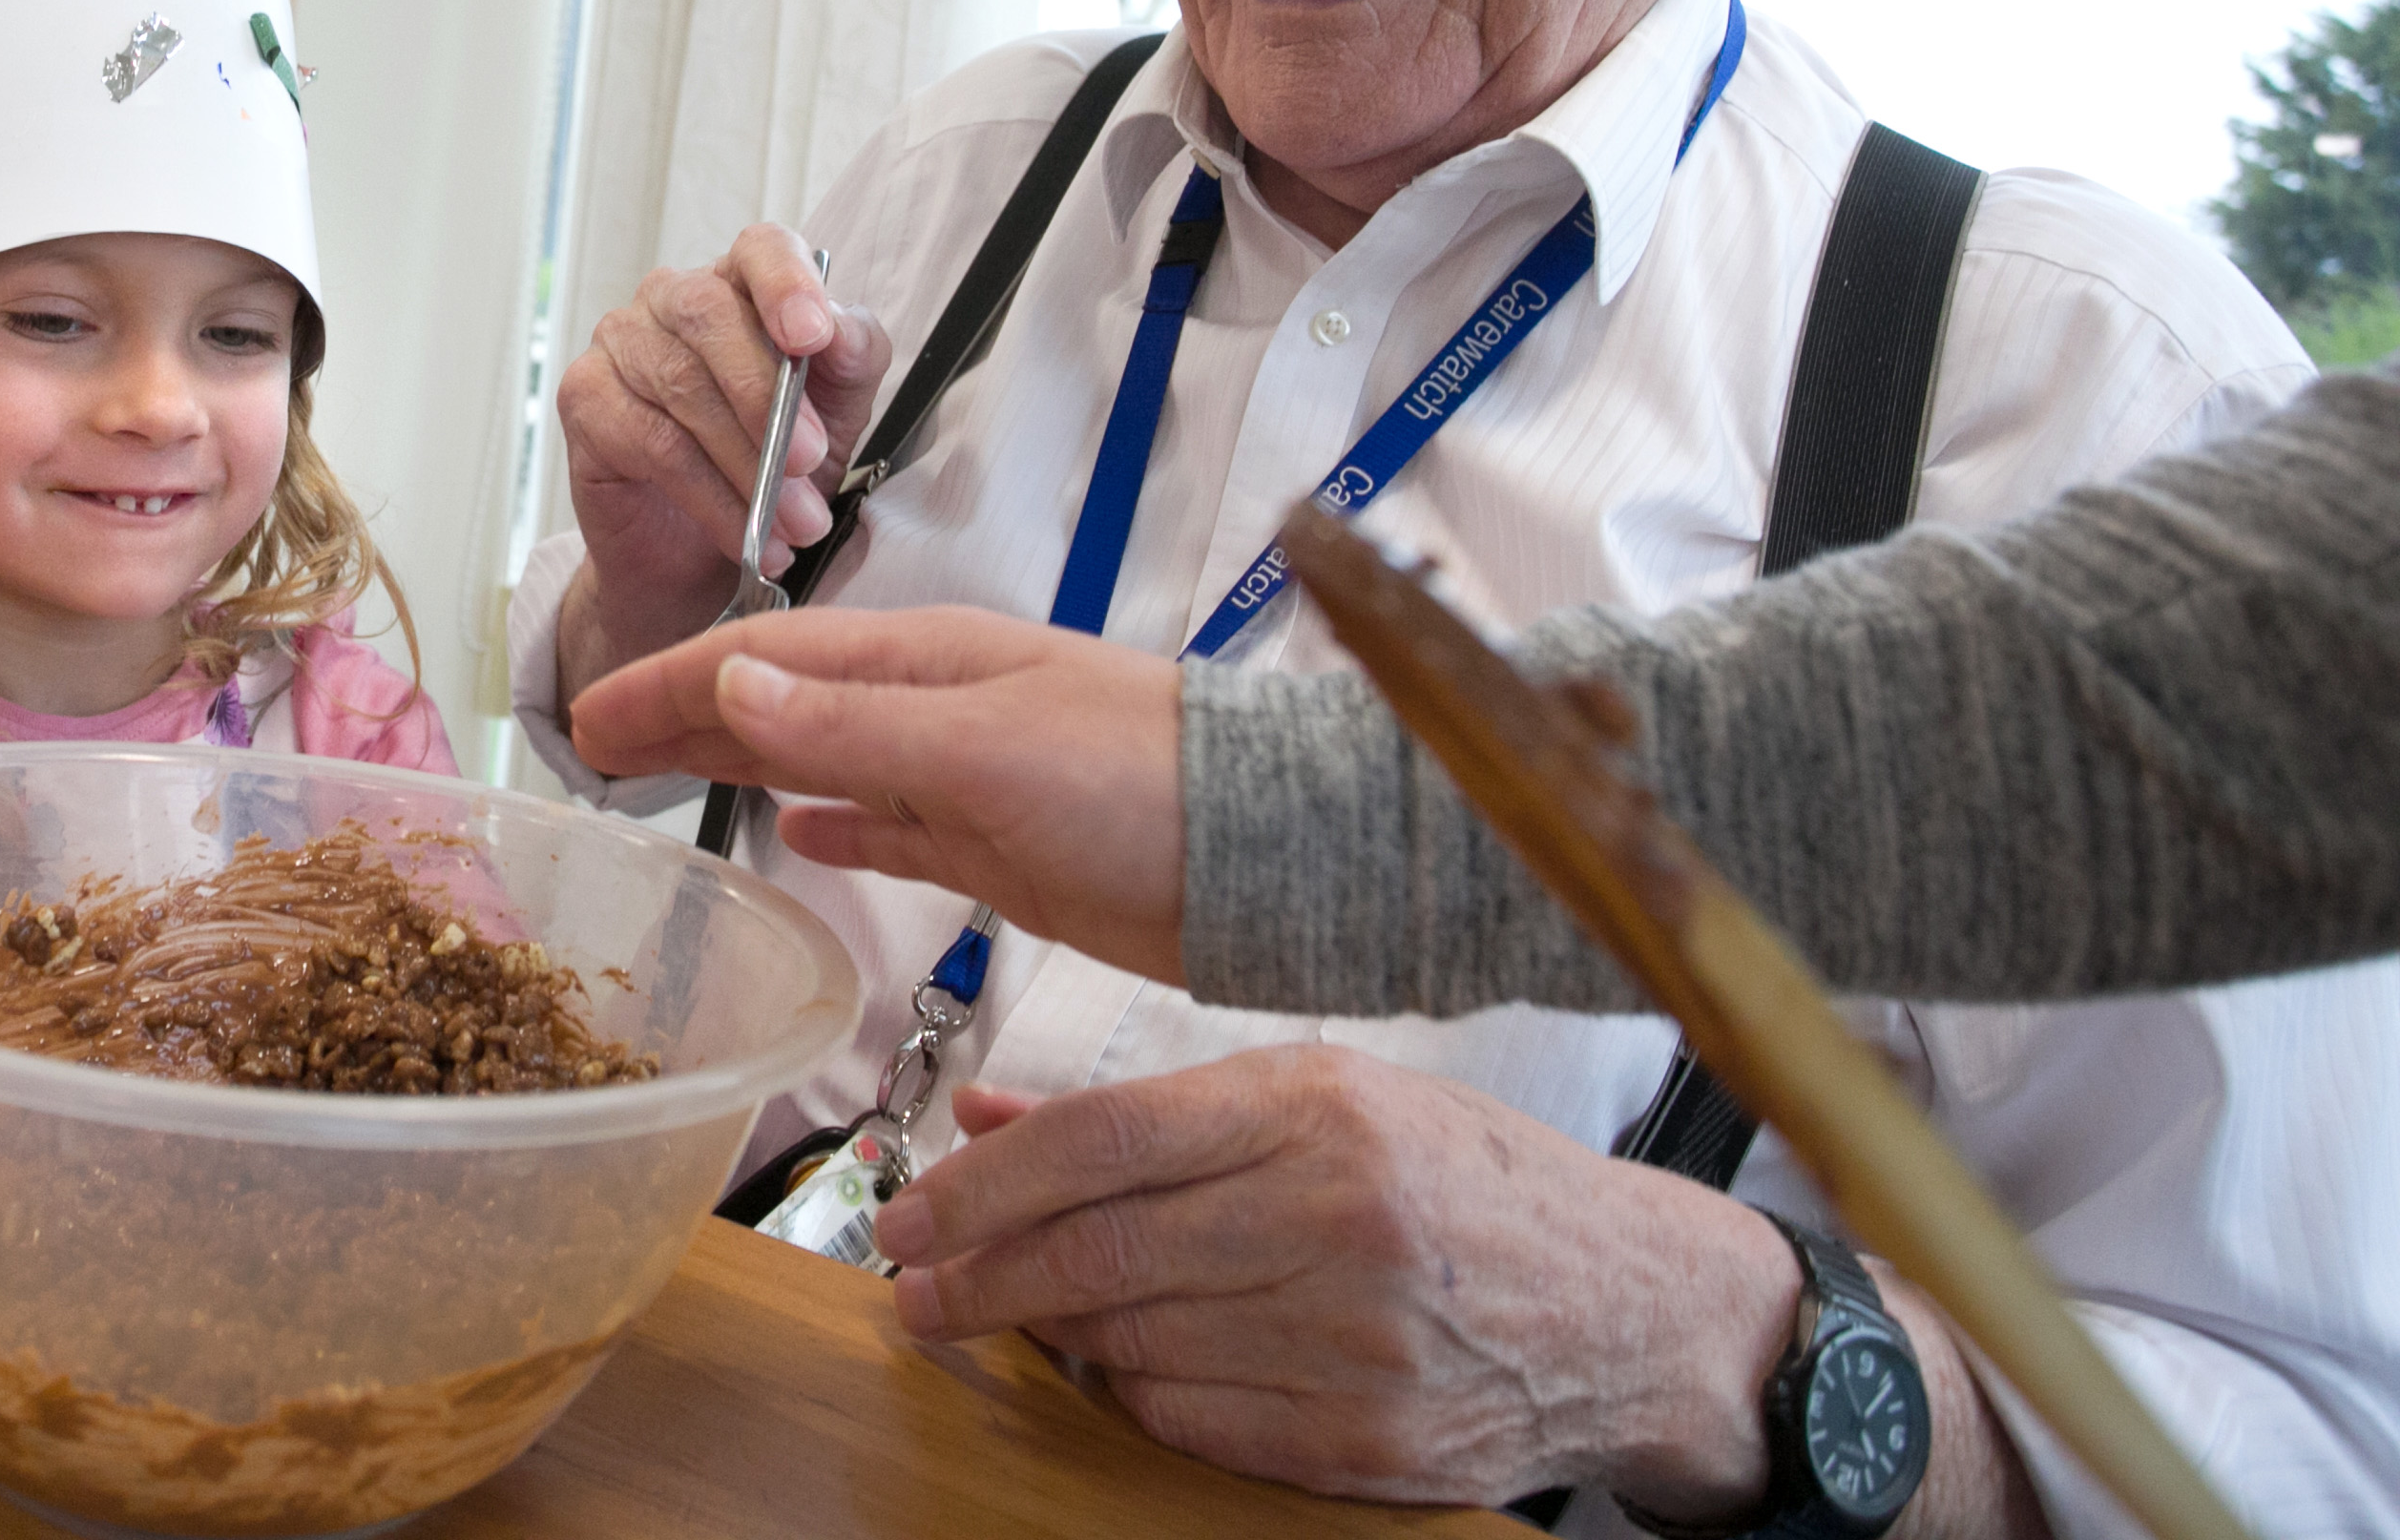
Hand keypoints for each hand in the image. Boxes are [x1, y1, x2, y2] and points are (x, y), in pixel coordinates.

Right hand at [548, 225, 890, 701]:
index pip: (760, 249)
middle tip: (811, 463)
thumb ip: (851, 360)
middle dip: (767, 396)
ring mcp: (619, 342)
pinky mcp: (583, 398)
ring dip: (748, 466)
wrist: (701, 560)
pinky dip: (710, 497)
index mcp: (738, 284)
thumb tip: (840, 331)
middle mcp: (671, 299)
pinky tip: (746, 537)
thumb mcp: (836, 415)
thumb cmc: (773, 470)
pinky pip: (652, 443)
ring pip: (683, 386)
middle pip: (711, 316)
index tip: (813, 338)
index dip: (786, 284)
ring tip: (793, 525)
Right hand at [568, 604, 1188, 979]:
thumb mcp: (982, 751)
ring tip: (668, 780)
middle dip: (686, 716)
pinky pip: (889, 824)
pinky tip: (798, 835)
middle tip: (598, 746)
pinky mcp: (999, 847)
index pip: (761, 661)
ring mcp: (968, 777)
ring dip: (742, 765)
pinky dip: (832, 823)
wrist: (1271, 858)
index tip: (587, 716)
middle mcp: (937, 708)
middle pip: (780, 705)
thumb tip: (731, 688)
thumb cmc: (1144, 787)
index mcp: (925, 662)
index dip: (668, 686)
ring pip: (823, 763)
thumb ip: (852, 728)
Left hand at [877, 1048, 1802, 1513]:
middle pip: (1096, 1252)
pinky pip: (1192, 1422)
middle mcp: (1331, 1219)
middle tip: (913, 1288)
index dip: (981, 1185)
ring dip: (1050, 1335)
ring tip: (1010, 1314)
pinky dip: (1132, 1396)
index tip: (909, 1211)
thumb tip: (986, 1115)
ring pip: (1131, 1343)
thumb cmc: (1462, 1180)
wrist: (1630, 1306)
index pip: (1099, 1141)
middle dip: (976, 1277)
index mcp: (1313, 1111)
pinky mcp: (1368, 1441)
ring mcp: (1353, 1340)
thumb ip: (1148, 1113)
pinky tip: (1114, 1365)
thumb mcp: (1321, 1097)